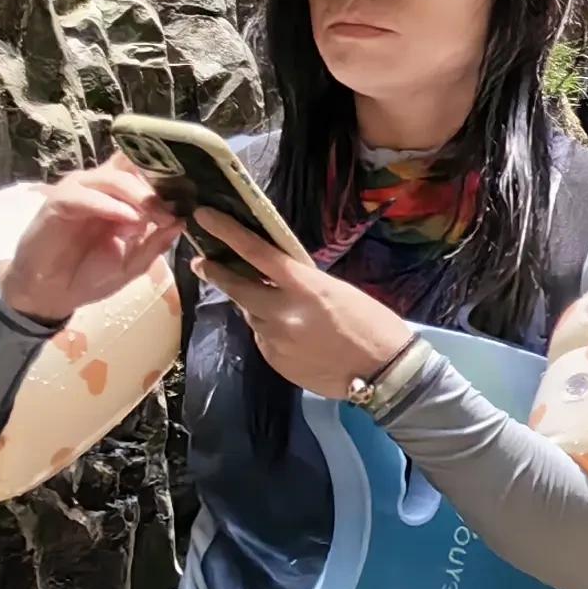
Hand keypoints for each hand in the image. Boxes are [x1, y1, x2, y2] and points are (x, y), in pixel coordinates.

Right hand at [0, 161, 181, 324]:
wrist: (50, 294)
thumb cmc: (90, 275)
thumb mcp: (132, 263)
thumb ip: (155, 243)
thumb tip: (182, 222)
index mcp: (121, 197)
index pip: (145, 171)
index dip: (168, 177)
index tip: (192, 194)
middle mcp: (100, 188)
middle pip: (132, 168)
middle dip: (157, 187)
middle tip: (174, 208)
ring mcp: (78, 192)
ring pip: (112, 177)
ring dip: (137, 195)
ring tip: (152, 216)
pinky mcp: (57, 203)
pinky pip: (85, 195)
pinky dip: (109, 205)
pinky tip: (127, 220)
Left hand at [189, 212, 412, 400]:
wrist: (385, 372)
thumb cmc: (373, 324)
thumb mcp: (338, 291)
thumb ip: (302, 284)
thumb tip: (274, 280)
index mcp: (306, 287)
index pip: (258, 253)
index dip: (227, 232)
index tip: (204, 217)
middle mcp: (283, 312)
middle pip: (236, 286)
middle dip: (216, 272)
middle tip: (202, 263)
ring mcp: (275, 339)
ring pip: (250, 315)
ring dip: (255, 307)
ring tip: (277, 310)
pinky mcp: (274, 361)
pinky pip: (263, 339)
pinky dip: (270, 333)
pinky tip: (294, 338)